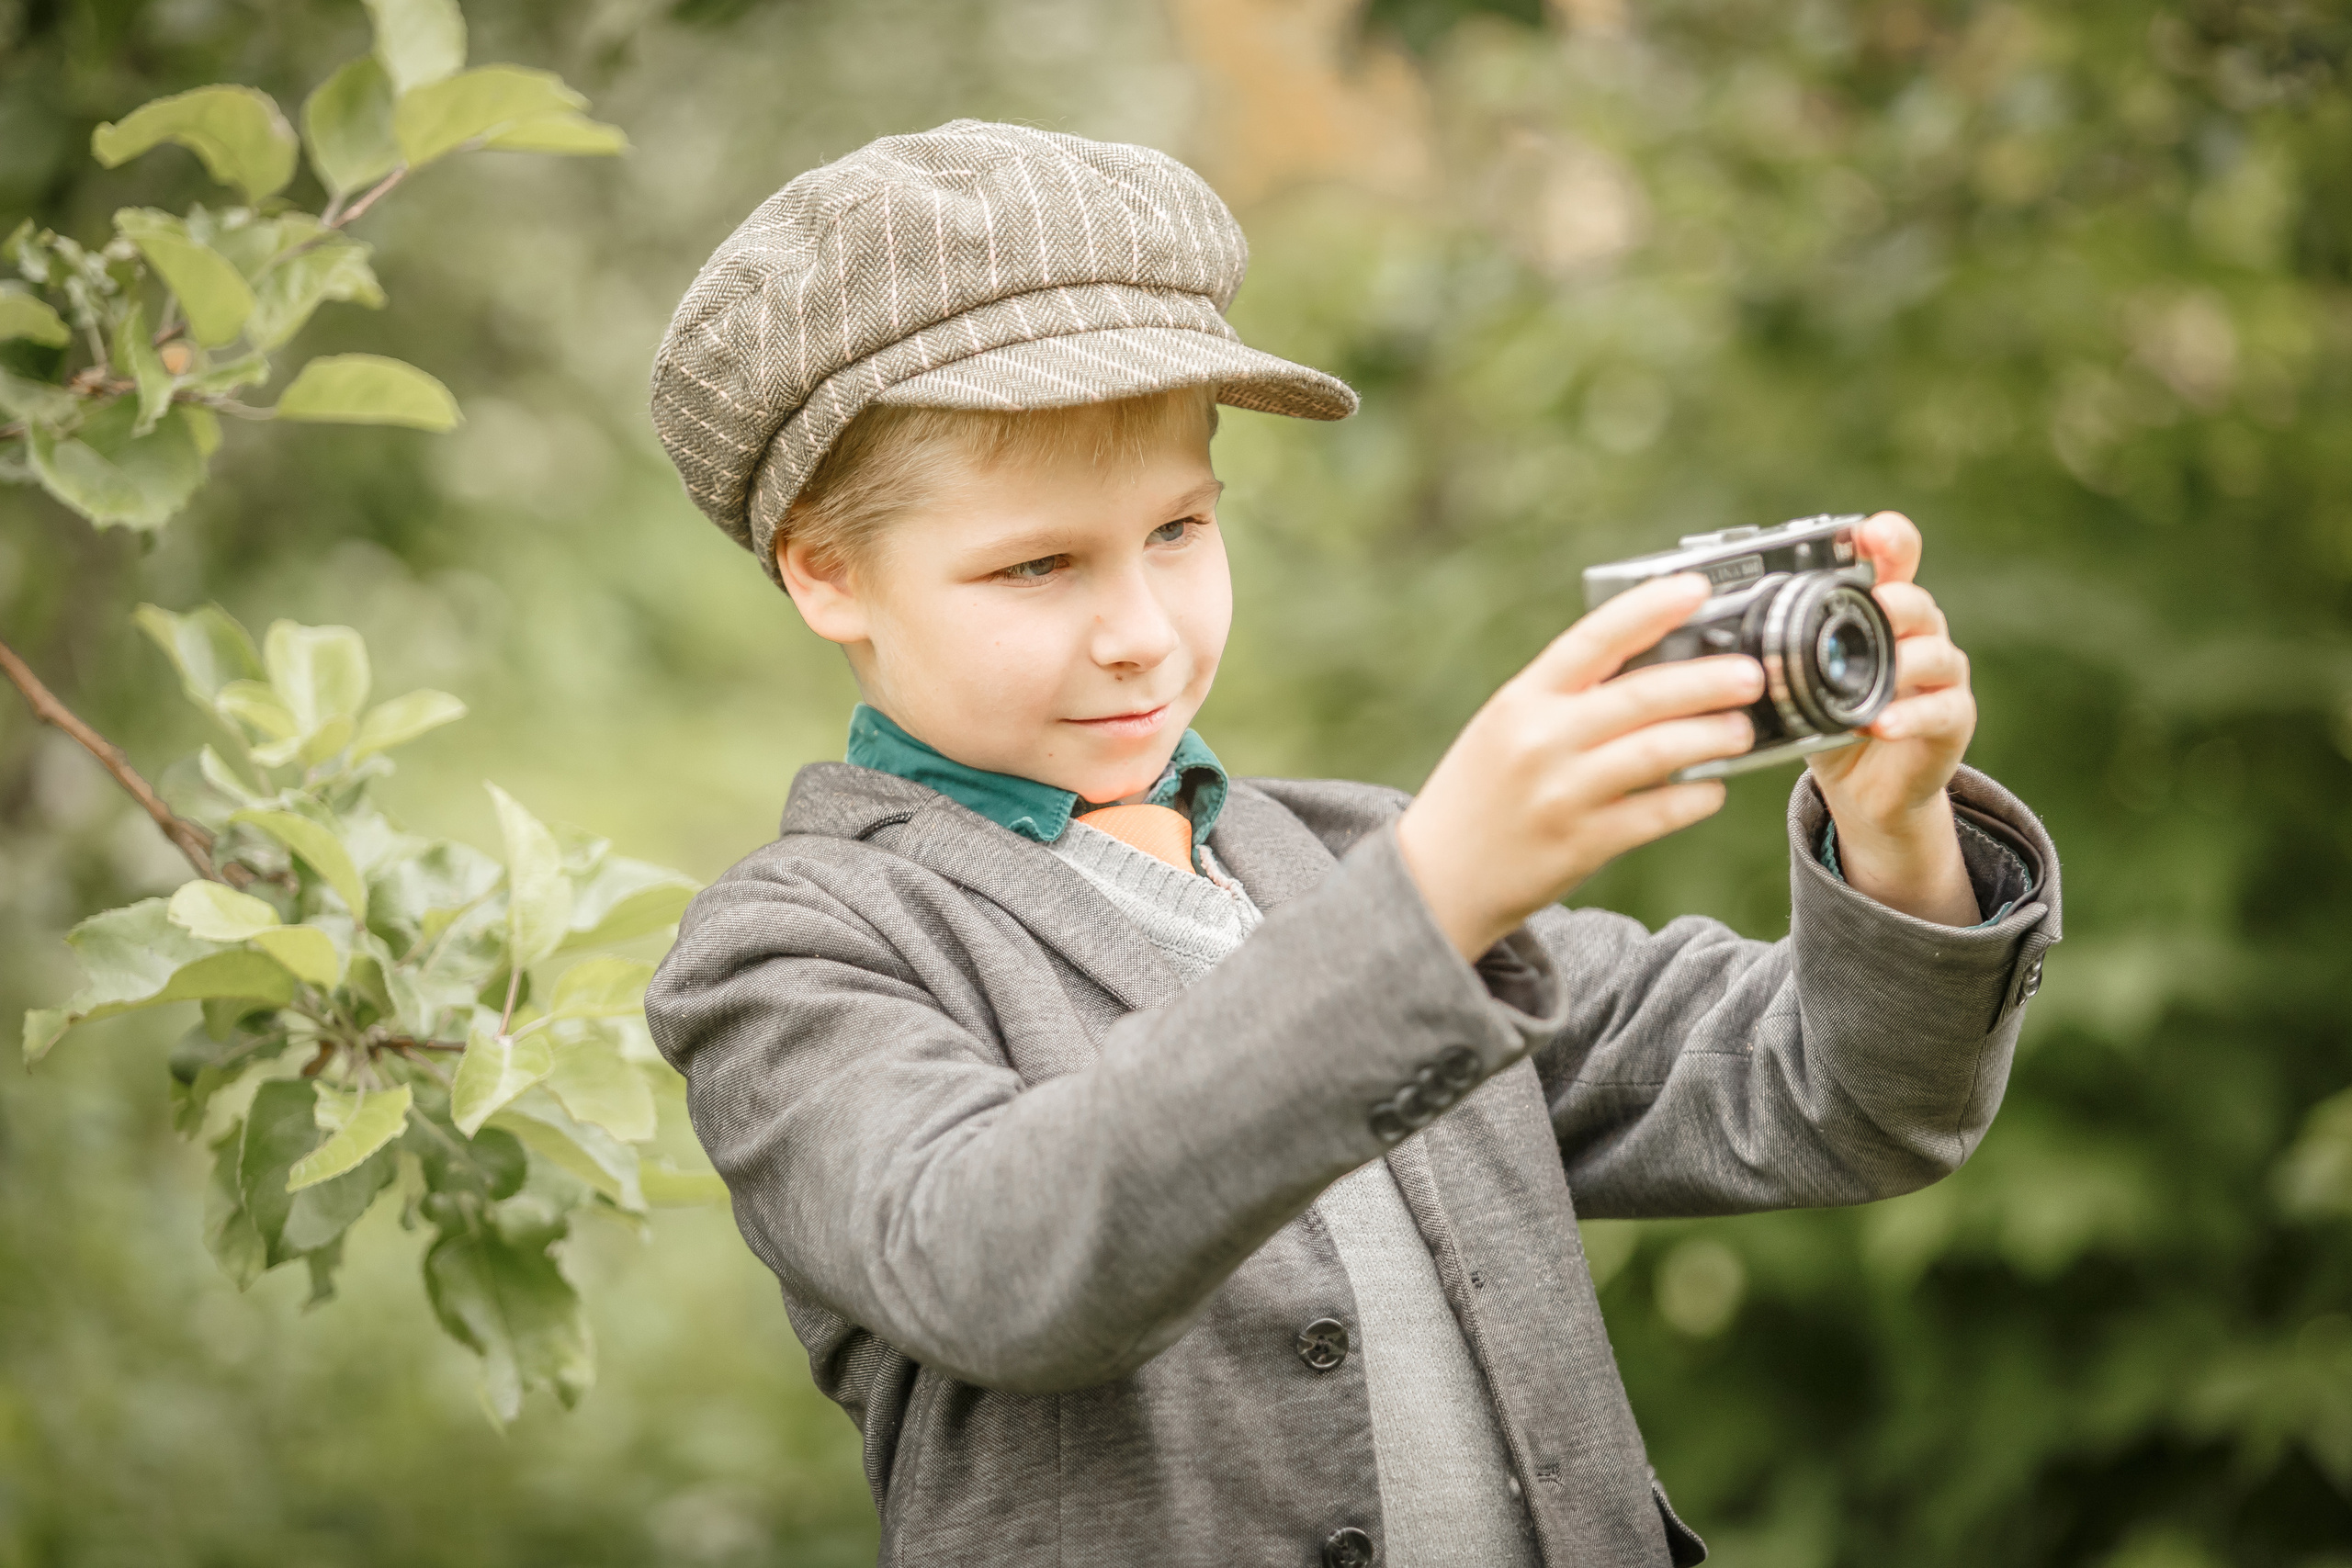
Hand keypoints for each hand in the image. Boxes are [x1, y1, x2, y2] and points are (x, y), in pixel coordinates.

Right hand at [1396, 574, 1761, 959]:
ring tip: (1741, 730)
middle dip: (1708, 681)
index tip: (1697, 587)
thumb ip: (1564, 699)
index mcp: (1521, 700)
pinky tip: (1710, 791)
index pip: (1593, 638)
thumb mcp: (1504, 728)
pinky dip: (1693, 799)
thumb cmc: (1478, 794)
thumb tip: (1650, 669)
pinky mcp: (1580, 844)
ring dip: (1712, 737)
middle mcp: (1540, 740)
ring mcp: (1561, 794)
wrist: (1434, 879)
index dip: (1650, 608)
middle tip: (1751, 675)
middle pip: (1642, 696)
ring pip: (1658, 752)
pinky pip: (1656, 813)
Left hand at [1804, 511, 1979, 925]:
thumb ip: (1773, 649)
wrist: (1865, 784)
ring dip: (1905, 661)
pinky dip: (1909, 716)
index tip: (1871, 531)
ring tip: (1881, 671)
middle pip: (1916, 602)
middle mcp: (1918, 634)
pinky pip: (1939, 711)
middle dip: (1897, 599)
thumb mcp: (1798, 677)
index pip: (1895, 560)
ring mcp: (1941, 675)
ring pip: (1934, 653)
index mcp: (1881, 612)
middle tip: (1878, 602)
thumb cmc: (1830, 716)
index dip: (1889, 539)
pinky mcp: (1953, 718)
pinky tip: (1882, 724)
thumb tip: (1706, 630)